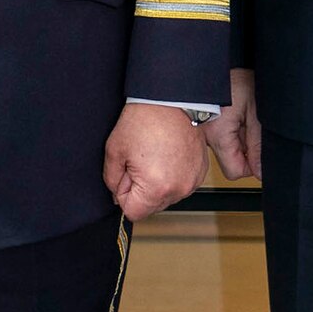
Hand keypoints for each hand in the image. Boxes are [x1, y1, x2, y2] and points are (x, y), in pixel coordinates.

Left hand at [102, 102, 206, 221]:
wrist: (171, 99)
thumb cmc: (143, 120)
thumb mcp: (114, 151)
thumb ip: (112, 181)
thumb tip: (117, 197)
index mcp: (156, 189)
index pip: (133, 212)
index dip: (123, 194)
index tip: (126, 174)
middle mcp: (179, 190)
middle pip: (151, 207)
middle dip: (140, 189)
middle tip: (139, 160)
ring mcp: (192, 182)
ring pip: (166, 196)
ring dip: (157, 184)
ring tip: (154, 155)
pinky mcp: (200, 173)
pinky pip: (180, 185)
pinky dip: (172, 175)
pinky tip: (167, 155)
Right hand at [203, 68, 261, 180]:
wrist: (210, 59)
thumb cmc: (230, 79)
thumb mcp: (254, 111)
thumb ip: (258, 143)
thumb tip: (261, 171)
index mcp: (218, 136)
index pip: (235, 172)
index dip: (251, 165)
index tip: (259, 150)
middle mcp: (205, 136)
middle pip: (228, 160)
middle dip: (244, 149)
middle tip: (250, 128)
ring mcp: (200, 129)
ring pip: (222, 147)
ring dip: (235, 137)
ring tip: (241, 115)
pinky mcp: (199, 120)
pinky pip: (215, 135)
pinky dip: (226, 128)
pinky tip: (232, 112)